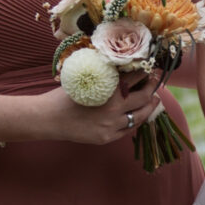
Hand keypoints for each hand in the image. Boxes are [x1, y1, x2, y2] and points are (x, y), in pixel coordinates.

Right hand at [46, 74, 164, 145]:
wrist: (49, 118)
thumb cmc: (63, 95)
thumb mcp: (84, 79)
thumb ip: (104, 76)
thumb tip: (121, 66)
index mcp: (108, 90)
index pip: (134, 77)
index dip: (144, 71)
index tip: (149, 66)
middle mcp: (114, 108)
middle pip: (143, 97)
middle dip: (152, 87)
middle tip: (155, 81)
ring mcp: (111, 125)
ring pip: (140, 116)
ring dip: (149, 106)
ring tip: (154, 99)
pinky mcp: (107, 137)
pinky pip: (128, 129)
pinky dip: (135, 120)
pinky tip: (139, 115)